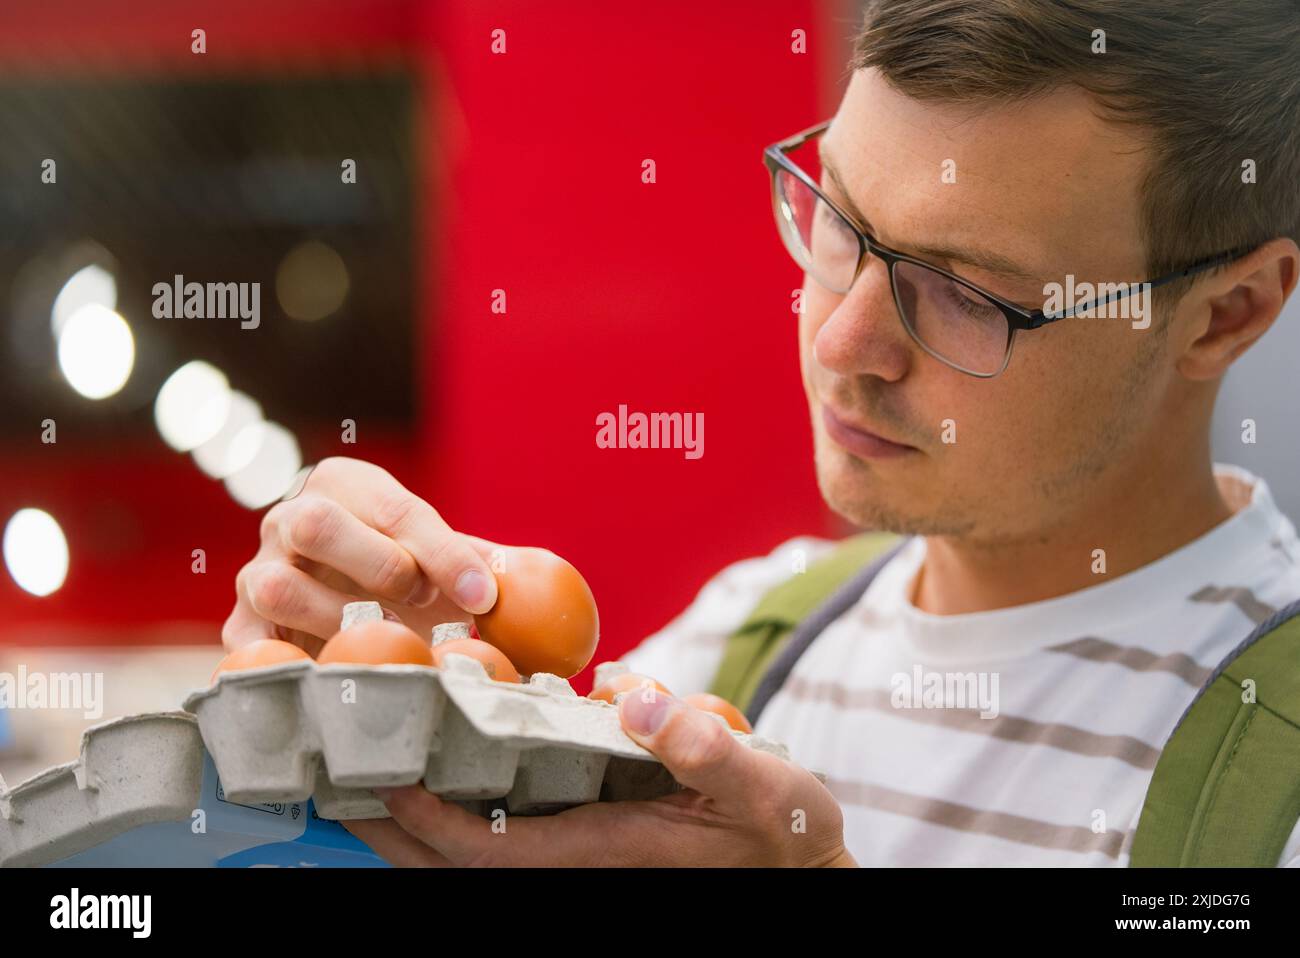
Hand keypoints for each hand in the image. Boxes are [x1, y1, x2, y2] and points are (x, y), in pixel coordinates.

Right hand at [221, 457, 503, 655]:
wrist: (339, 594)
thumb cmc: (402, 570)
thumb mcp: (438, 553)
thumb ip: (481, 560)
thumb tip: (539, 581)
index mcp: (343, 483)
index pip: (396, 510)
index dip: (444, 554)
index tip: (484, 596)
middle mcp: (287, 518)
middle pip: (316, 524)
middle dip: (379, 565)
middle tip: (422, 600)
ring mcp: (256, 571)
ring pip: (276, 585)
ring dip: (339, 619)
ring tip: (382, 641)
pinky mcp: (240, 626)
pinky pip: (248, 646)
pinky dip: (289, 666)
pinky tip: (332, 677)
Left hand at [342, 691, 855, 866]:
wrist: (799, 858)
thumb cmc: (783, 828)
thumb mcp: (764, 786)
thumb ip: (704, 747)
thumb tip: (631, 696)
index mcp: (598, 850)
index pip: (482, 847)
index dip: (419, 816)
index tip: (372, 771)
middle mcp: (573, 854)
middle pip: (455, 852)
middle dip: (389, 820)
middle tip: (332, 769)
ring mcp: (577, 843)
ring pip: (473, 836)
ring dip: (413, 806)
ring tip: (364, 757)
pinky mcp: (589, 825)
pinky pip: (504, 816)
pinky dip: (461, 790)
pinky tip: (444, 747)